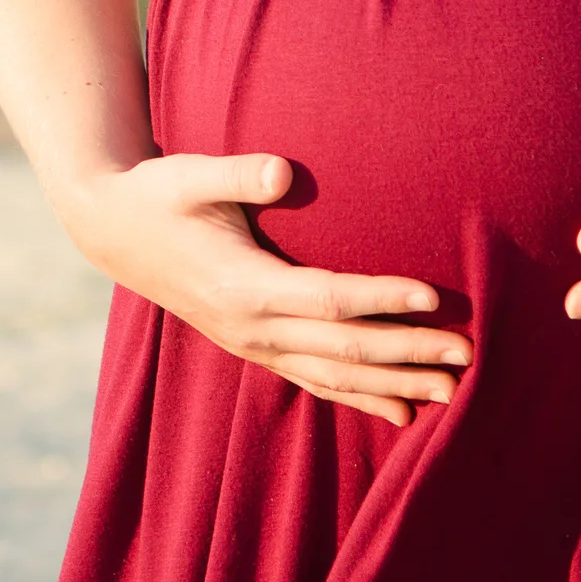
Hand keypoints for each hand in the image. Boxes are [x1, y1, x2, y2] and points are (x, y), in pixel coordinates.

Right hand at [66, 150, 471, 424]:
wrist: (114, 232)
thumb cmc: (160, 194)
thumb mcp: (190, 175)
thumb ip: (239, 173)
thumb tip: (284, 171)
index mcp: (243, 286)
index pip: (328, 300)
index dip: (382, 300)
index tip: (433, 296)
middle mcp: (251, 327)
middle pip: (343, 349)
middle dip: (407, 354)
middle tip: (466, 355)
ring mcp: (252, 345)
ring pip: (333, 377)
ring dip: (394, 385)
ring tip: (450, 393)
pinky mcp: (254, 348)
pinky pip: (314, 382)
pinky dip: (359, 397)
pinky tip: (401, 410)